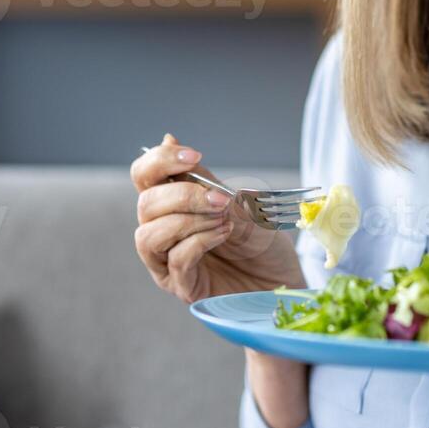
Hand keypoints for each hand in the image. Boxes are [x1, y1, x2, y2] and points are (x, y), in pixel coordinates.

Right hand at [132, 134, 306, 303]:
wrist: (283, 280)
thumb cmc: (261, 242)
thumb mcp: (238, 203)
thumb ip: (205, 180)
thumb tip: (168, 140)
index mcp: (172, 205)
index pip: (145, 176)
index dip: (160, 161)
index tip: (193, 155)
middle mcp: (163, 232)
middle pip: (145, 204)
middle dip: (182, 195)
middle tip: (220, 199)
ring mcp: (169, 263)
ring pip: (149, 235)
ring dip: (188, 220)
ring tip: (222, 219)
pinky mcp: (183, 287)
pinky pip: (176, 260)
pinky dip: (200, 242)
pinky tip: (223, 234)